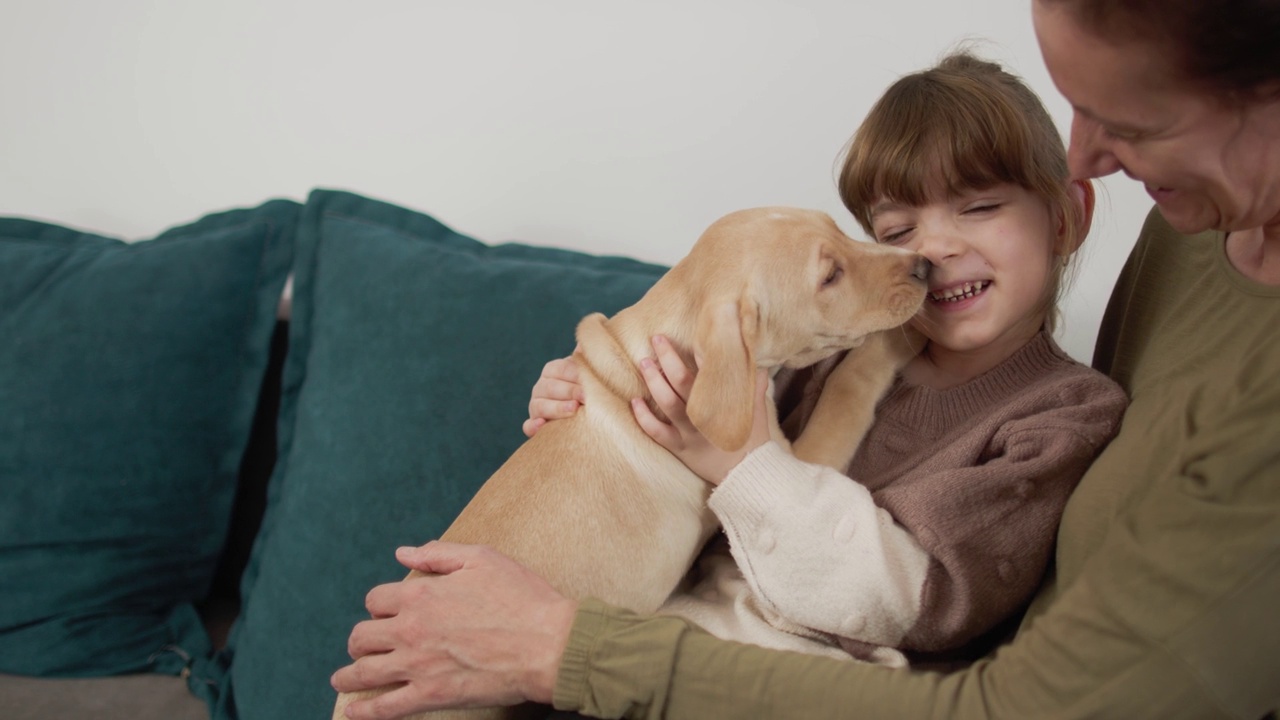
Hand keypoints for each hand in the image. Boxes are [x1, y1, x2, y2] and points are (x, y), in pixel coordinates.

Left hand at [330, 542, 576, 719]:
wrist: (547, 644)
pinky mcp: (430, 696)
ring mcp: (417, 666)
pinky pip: (385, 708)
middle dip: (360, 639)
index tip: (387, 612)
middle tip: (365, 646)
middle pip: (362, 636)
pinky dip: (364, 711)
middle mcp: (410, 630)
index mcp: (420, 596)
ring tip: (342, 679)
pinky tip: (352, 712)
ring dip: (348, 675)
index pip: (376, 599)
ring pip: (364, 672)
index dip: (379, 605)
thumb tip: (403, 553)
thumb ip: (438, 554)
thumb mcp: (482, 559)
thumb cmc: (521, 598)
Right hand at [523, 353, 583, 437]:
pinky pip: (528, 426)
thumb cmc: (586, 388)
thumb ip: (587, 357)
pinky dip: (533, 426)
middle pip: (551, 387)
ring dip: (556, 408)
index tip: (591, 381)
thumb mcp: (586, 371)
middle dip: (570, 391)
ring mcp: (535, 406)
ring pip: (540, 405)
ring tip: (574, 409)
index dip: (576, 374)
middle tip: (587, 397)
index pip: (561, 369)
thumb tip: (590, 340)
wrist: (582, 413)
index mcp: (553, 370)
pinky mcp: (533, 425)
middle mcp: (541, 387)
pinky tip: (542, 424)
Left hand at [631, 335, 771, 484]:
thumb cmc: (753, 439)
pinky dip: (643, 417)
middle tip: (658, 339)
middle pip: (682, 381)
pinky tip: (635, 401)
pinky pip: (656, 432)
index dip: (698, 352)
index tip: (692, 335)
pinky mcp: (679, 447)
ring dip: (654, 381)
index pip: (708, 372)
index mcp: (721, 403)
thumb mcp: (755, 409)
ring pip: (667, 402)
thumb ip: (753, 384)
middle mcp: (703, 415)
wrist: (747, 473)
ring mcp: (689, 432)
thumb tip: (755, 360)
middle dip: (669, 358)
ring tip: (644, 362)